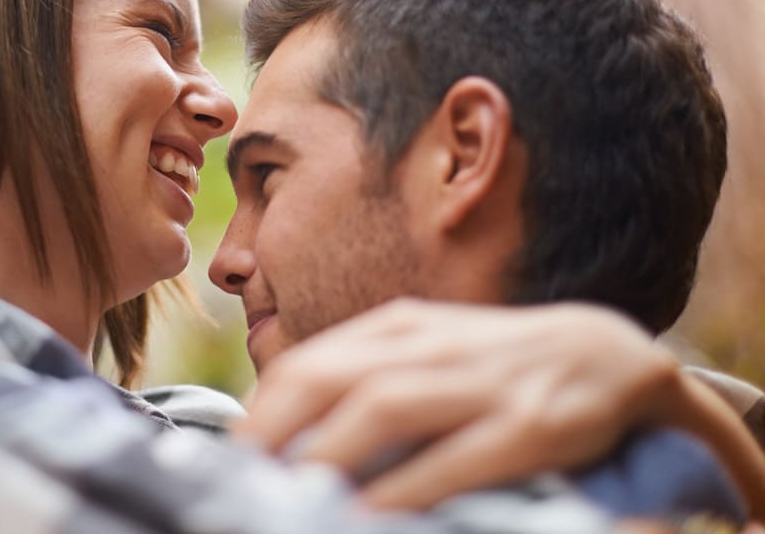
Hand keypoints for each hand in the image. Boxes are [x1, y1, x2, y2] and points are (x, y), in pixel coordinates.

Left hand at [232, 298, 681, 510]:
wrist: (606, 353)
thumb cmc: (493, 364)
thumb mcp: (426, 352)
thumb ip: (365, 377)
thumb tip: (288, 429)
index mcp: (399, 327)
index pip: (309, 362)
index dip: (263, 409)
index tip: (234, 453)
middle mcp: (430, 346)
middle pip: (330, 376)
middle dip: (274, 428)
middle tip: (243, 477)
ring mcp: (479, 381)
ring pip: (384, 406)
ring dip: (328, 452)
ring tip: (291, 493)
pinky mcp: (528, 424)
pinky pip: (457, 456)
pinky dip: (409, 486)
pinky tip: (372, 513)